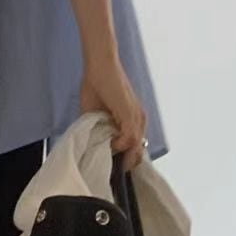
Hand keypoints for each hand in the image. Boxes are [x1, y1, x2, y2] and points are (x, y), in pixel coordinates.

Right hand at [79, 54, 146, 171]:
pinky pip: (130, 138)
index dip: (125, 158)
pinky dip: (119, 144)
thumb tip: (95, 144)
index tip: (112, 165)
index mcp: (134, 120)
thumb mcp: (95, 114)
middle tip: (111, 168)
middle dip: (126, 162)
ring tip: (109, 158)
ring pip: (136, 147)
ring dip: (123, 155)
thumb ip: (99, 129)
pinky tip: (109, 143)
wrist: (99, 66)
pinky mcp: (131, 114)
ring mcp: (137, 117)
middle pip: (139, 151)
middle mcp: (140, 120)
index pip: (136, 147)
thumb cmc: (96, 86)